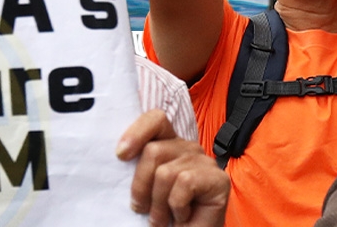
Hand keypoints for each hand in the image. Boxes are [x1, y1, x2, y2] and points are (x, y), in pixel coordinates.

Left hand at [117, 110, 228, 225]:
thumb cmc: (164, 217)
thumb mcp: (143, 189)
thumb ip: (137, 168)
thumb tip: (118, 153)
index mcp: (169, 145)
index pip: (156, 119)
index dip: (137, 132)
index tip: (121, 156)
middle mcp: (188, 148)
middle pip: (153, 150)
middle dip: (141, 186)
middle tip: (144, 209)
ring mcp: (205, 162)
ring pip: (166, 172)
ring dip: (159, 205)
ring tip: (164, 218)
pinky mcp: (218, 179)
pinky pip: (185, 183)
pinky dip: (177, 207)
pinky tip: (183, 216)